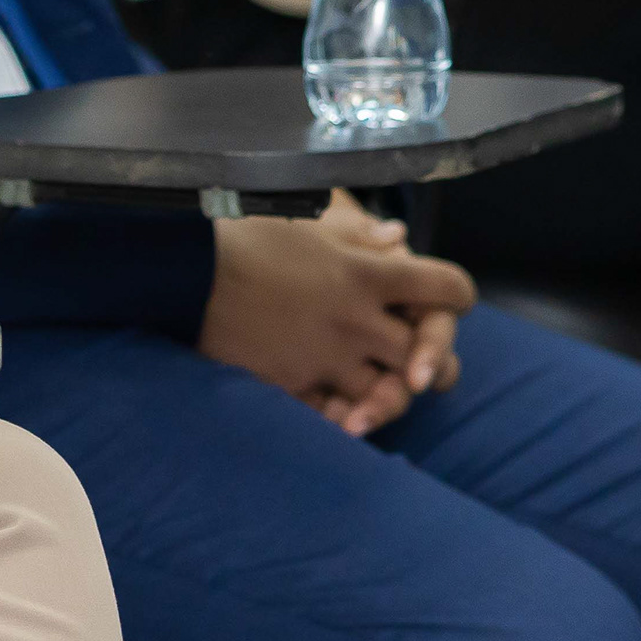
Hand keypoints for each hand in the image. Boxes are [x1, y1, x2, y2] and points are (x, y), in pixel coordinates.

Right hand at [197, 195, 473, 434]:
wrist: (185, 272)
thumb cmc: (245, 236)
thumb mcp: (307, 223)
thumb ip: (358, 235)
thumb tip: (398, 237)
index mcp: (367, 273)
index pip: (445, 287)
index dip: (454, 294)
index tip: (445, 297)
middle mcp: (357, 319)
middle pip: (428, 351)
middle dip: (434, 358)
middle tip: (422, 363)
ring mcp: (328, 356)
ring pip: (390, 393)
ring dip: (391, 392)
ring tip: (380, 389)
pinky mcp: (295, 383)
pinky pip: (337, 414)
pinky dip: (346, 416)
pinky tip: (342, 412)